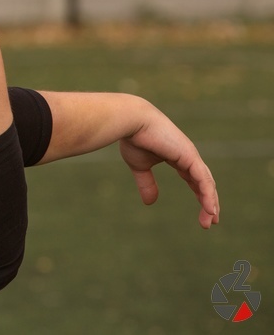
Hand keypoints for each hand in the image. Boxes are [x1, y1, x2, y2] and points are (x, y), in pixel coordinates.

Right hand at [119, 109, 219, 228]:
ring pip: (207, 183)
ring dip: (211, 203)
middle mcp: (188, 156)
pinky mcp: (189, 156)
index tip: (204, 214)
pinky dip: (208, 195)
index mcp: (178, 157)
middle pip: (205, 183)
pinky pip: (203, 179)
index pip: (194, 180)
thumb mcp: (140, 166)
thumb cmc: (133, 139)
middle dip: (208, 203)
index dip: (200, 196)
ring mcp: (191, 155)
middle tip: (210, 222)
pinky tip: (211, 208)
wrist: (132, 122)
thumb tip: (150, 203)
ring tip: (212, 220)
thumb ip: (147, 183)